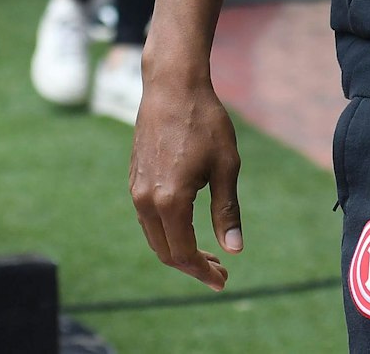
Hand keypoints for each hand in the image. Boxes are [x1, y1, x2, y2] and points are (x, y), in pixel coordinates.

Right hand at [129, 61, 244, 289]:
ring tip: (209, 254)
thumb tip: (235, 250)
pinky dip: (168, 231)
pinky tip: (189, 228)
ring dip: (179, 250)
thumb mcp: (226, 166)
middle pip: (165, 251)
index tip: (223, 280)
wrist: (172, 87)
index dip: (202, 271)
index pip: (182, 253)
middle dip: (192, 266)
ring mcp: (136, 190)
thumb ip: (227, 211)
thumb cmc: (205, 122)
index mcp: (169, 201)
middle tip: (220, 272)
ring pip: (155, 236)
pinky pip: (148, 218)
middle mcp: (145, 201)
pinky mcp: (135, 179)